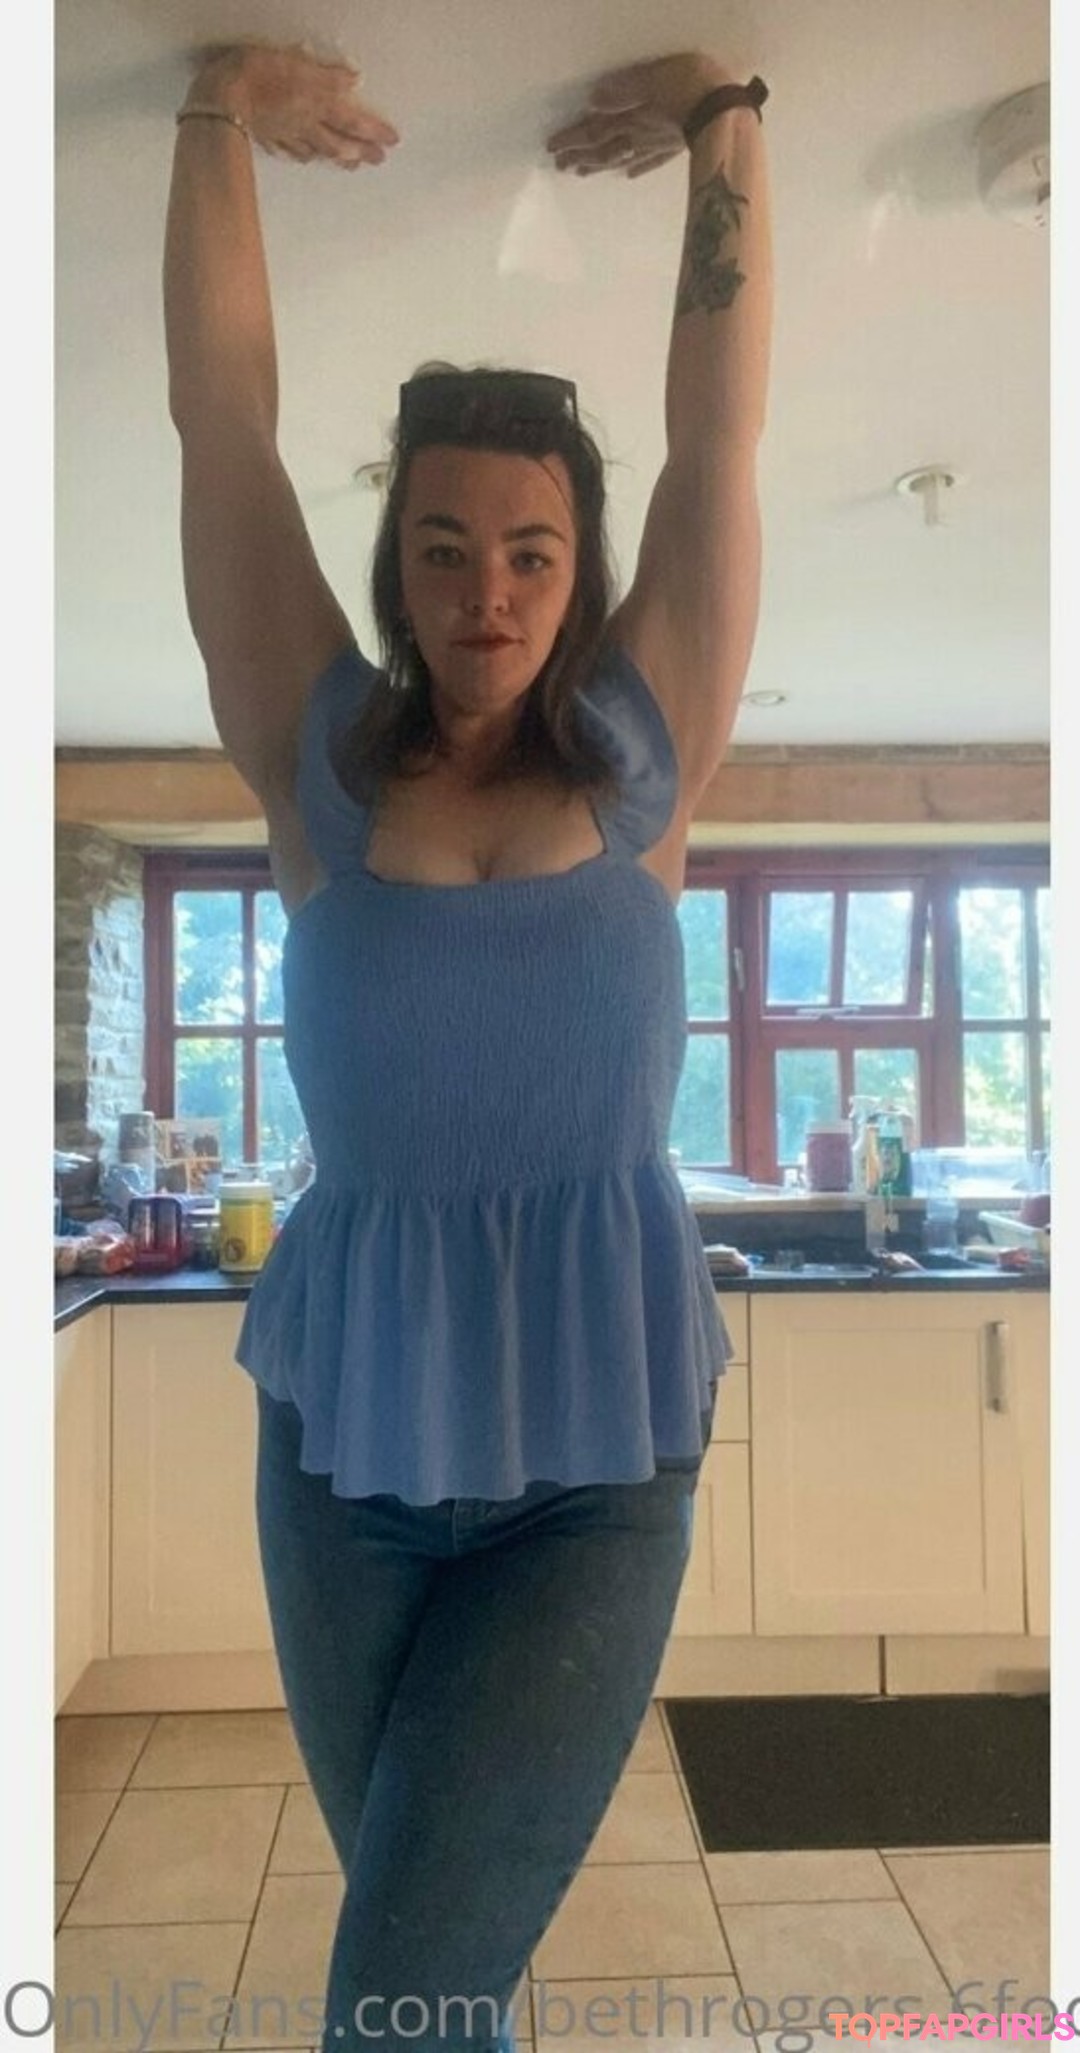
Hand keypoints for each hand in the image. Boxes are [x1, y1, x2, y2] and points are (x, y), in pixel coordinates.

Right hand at [183, 40, 399, 168]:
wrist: (222, 96)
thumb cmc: (260, 73)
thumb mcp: (298, 63)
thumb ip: (327, 75)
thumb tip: (354, 80)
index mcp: (317, 105)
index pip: (354, 121)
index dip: (374, 131)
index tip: (393, 142)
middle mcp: (306, 125)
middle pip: (339, 142)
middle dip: (361, 152)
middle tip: (378, 161)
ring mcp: (287, 134)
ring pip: (317, 150)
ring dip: (336, 158)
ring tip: (351, 166)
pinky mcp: (267, 137)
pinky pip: (289, 150)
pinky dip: (301, 155)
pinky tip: (304, 160)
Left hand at [546, 52, 732, 178]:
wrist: (725, 112)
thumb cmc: (689, 87)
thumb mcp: (651, 79)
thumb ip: (623, 92)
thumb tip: (593, 101)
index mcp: (630, 117)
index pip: (593, 130)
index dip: (572, 139)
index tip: (552, 149)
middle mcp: (638, 135)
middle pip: (603, 148)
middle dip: (580, 156)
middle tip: (560, 165)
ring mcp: (656, 146)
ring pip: (621, 157)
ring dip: (600, 165)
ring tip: (582, 173)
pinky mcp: (675, 149)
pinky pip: (650, 161)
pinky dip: (637, 167)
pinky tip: (628, 175)